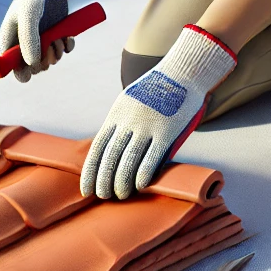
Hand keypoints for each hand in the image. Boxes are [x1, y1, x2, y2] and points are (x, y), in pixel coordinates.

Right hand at [0, 0, 80, 82]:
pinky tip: (68, 38)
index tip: (33, 67)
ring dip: (57, 53)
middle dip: (44, 61)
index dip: (22, 72)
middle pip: (34, 68)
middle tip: (51, 47)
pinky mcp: (56, 36)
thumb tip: (32, 64)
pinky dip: (67, 47)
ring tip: (59, 38)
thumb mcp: (28, 16)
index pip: (12, 68)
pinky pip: (63, 51)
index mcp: (11, 42)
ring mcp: (42, 42)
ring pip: (50, 60)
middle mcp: (26, 45)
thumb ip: (28, 39)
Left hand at [81, 25, 236, 199]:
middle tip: (103, 197)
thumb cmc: (156, 92)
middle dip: (104, 182)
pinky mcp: (166, 132)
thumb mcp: (130, 101)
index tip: (87, 189)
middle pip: (110, 158)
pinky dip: (143, 175)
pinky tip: (139, 186)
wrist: (182, 73)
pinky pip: (151, 158)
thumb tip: (111, 151)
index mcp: (116, 114)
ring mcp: (147, 126)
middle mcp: (128, 121)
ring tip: (120, 195)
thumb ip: (121, 124)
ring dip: (122, 183)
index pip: (98, 148)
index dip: (91, 171)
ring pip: (128, 162)